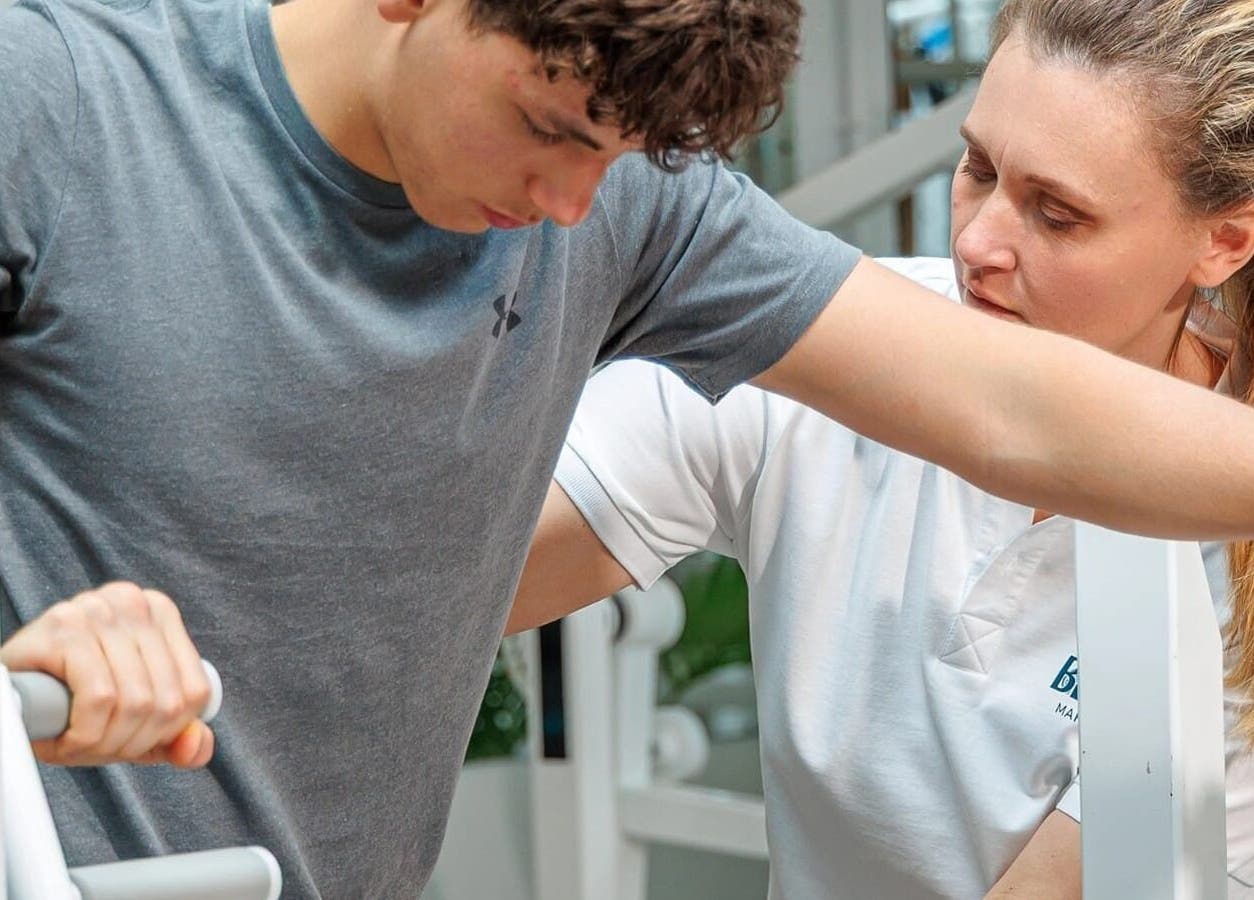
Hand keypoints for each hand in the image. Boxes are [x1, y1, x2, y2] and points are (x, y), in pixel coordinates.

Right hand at [1, 581, 213, 766]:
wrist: (5, 690)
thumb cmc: (70, 699)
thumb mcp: (132, 722)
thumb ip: (175, 738)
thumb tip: (196, 748)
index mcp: (159, 613)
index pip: (194, 691)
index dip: (166, 734)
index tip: (132, 744)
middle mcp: (134, 602)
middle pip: (165, 701)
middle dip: (132, 743)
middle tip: (99, 750)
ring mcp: (99, 608)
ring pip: (136, 701)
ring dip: (106, 743)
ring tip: (81, 744)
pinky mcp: (65, 625)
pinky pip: (100, 698)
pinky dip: (85, 734)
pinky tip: (66, 738)